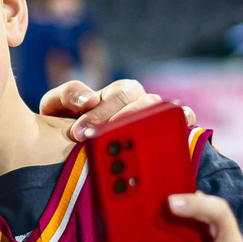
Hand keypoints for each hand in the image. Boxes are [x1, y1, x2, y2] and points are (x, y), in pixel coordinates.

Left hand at [40, 79, 195, 141]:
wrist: (65, 147)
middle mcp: (141, 104)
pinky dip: (185, 128)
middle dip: (124, 122)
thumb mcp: (57, 105)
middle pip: (146, 104)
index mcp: (118, 94)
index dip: (100, 113)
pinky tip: (182, 136)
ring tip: (139, 143)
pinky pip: (183, 127)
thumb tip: (89, 99)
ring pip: (164, 114)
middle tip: (103, 141)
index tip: (78, 133)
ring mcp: (156, 120)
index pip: (119, 95)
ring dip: (151, 127)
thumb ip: (67, 95)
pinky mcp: (167, 137)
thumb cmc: (66, 122)